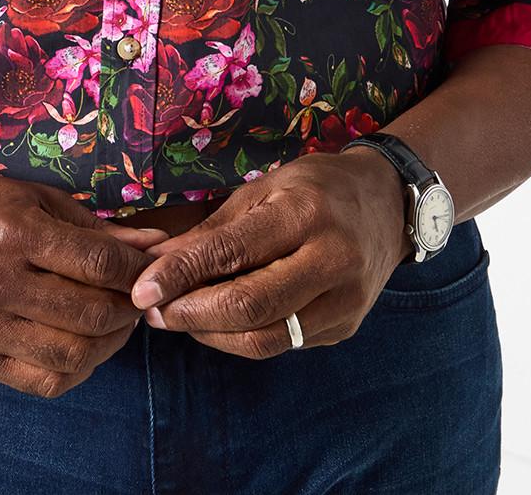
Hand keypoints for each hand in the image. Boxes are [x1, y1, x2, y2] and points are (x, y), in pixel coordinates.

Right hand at [0, 170, 170, 396]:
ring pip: (73, 354)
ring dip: (111, 343)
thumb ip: (99, 229)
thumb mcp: (42, 201)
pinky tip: (87, 346)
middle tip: (139, 298)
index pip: (97, 263)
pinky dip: (79, 369)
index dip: (136, 270)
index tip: (151, 269)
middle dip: (129, 308)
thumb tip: (155, 245)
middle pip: (90, 314)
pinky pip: (45, 381)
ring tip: (117, 322)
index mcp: (15, 233)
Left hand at [127, 149, 409, 355]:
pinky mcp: (346, 328)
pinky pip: (284, 343)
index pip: (232, 254)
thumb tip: (154, 261)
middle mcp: (331, 260)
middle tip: (154, 311)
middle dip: (191, 314)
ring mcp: (344, 302)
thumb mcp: (263, 190)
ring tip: (179, 316)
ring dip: (211, 334)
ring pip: (265, 339)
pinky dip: (243, 336)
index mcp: (305, 214)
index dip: (181, 276)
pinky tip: (219, 320)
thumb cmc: (316, 187)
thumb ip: (212, 231)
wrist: (388, 203)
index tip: (141, 290)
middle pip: (249, 308)